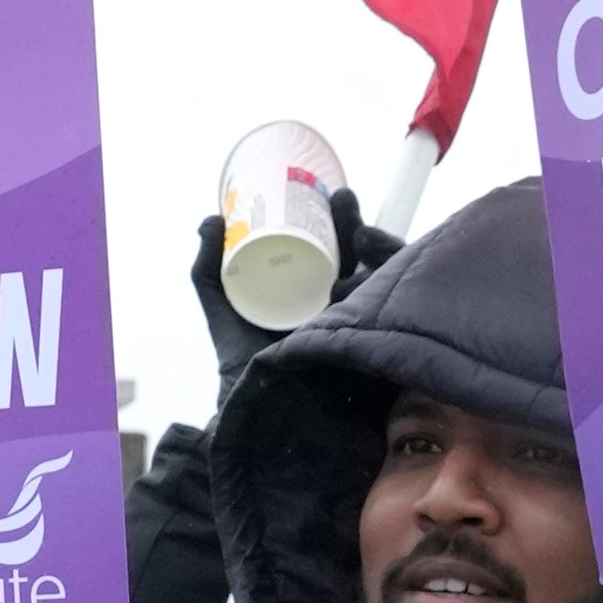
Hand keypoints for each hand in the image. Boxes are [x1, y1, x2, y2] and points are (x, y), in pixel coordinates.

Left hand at [187, 186, 402, 391]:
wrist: (254, 407)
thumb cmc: (242, 361)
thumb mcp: (222, 306)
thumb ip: (208, 267)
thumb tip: (212, 217)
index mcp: (317, 291)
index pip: (340, 248)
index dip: (341, 220)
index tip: (330, 195)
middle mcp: (347, 306)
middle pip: (365, 256)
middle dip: (360, 224)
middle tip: (344, 201)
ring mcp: (364, 324)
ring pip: (385, 278)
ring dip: (380, 249)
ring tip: (359, 236)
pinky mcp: (376, 344)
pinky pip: (394, 312)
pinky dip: (385, 289)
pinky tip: (355, 283)